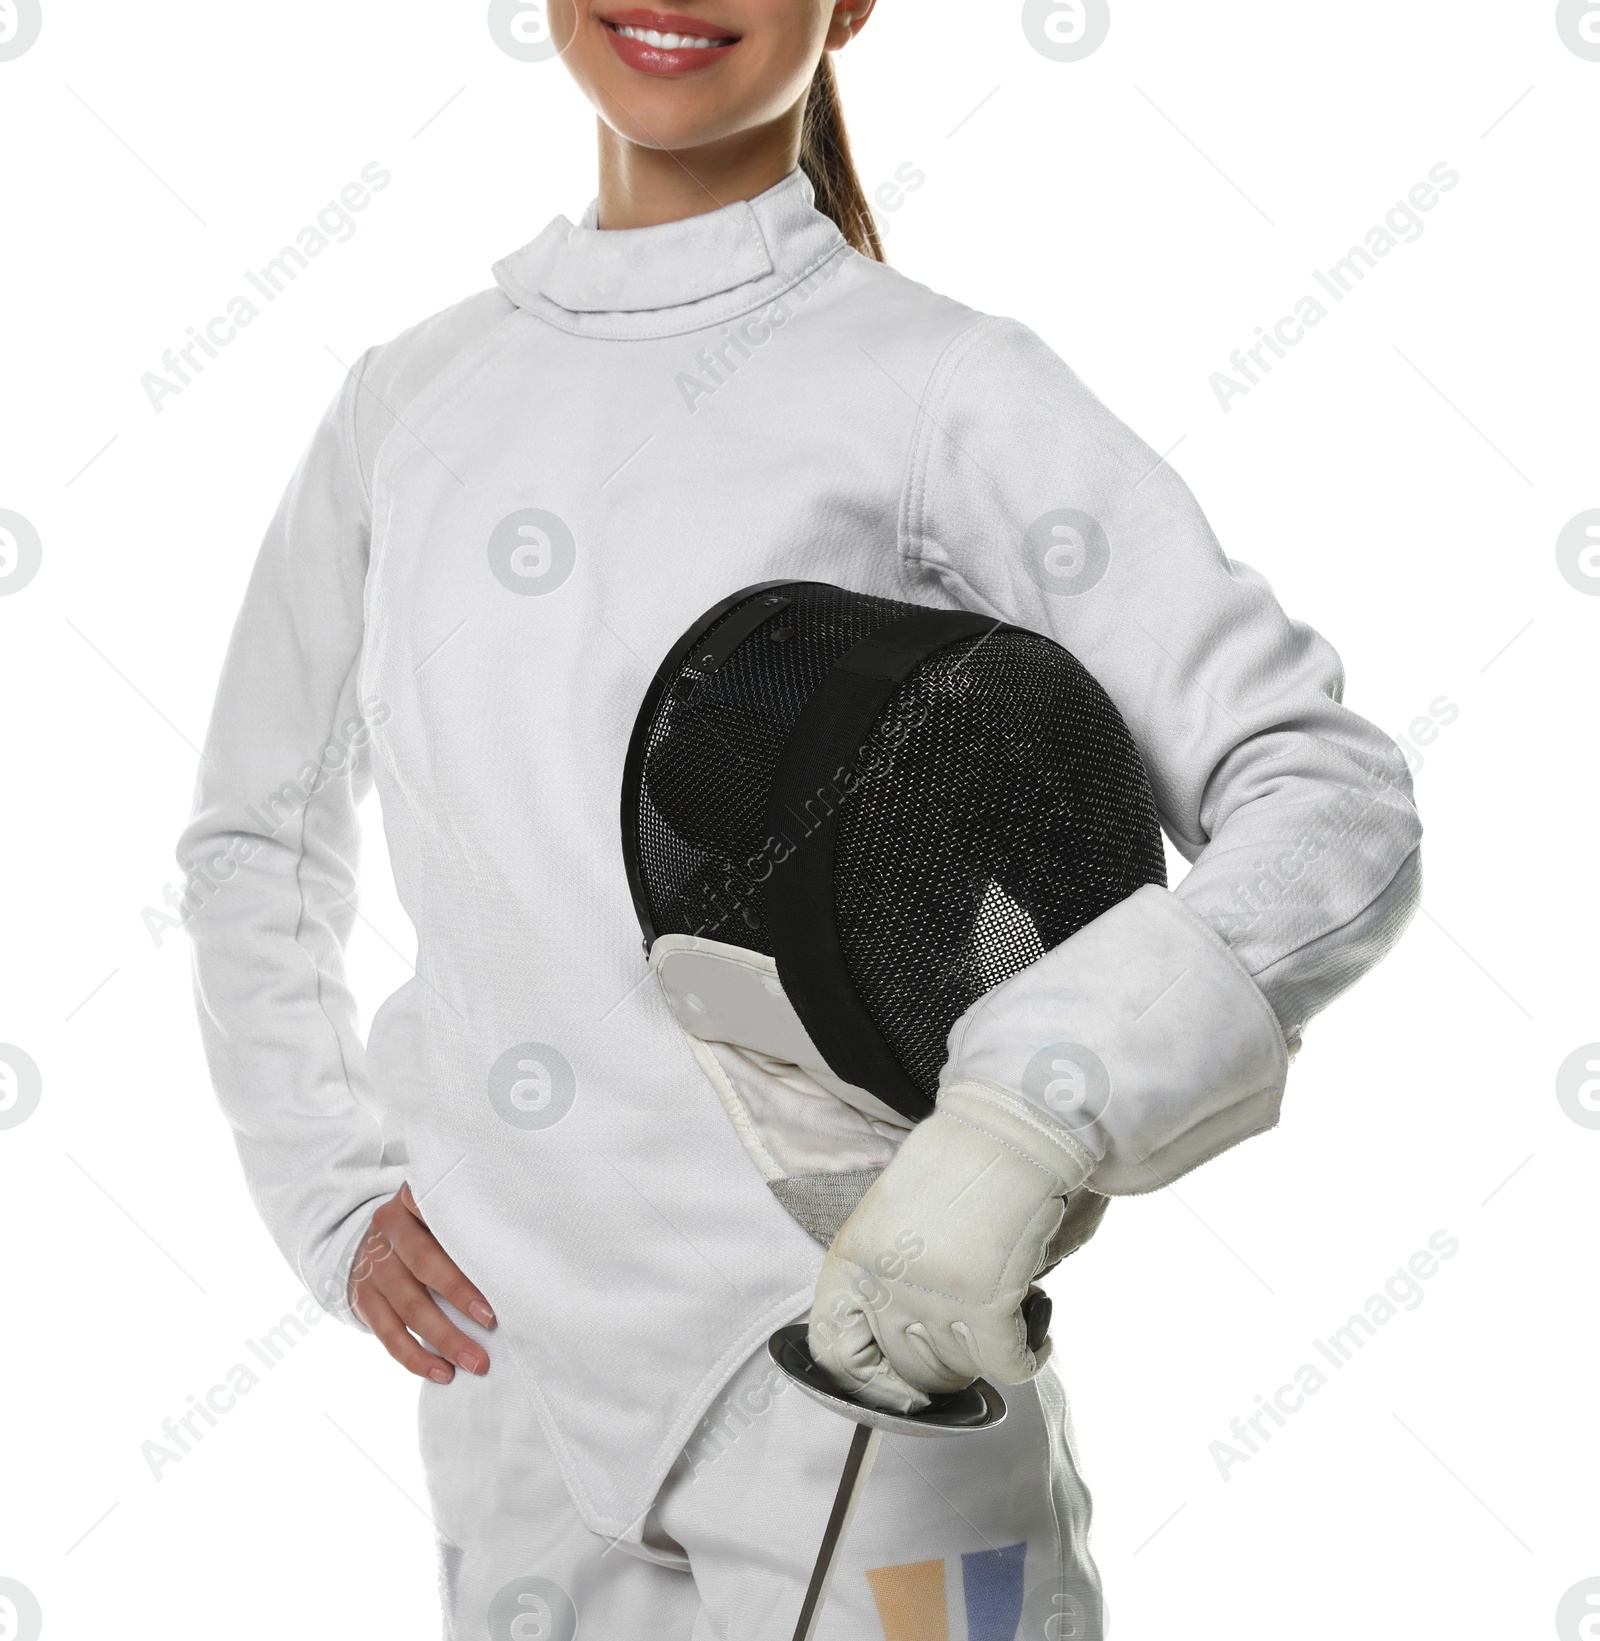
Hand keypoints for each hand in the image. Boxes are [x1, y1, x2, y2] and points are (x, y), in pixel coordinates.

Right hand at [348, 1183, 495, 1382]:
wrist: (370, 1242)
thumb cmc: (427, 1227)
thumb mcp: (440, 1209)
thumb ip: (468, 1219)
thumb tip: (521, 1251)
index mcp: (412, 1197)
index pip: (438, 1209)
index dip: (465, 1234)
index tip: (496, 1258)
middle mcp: (388, 1226)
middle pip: (425, 1264)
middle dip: (461, 1295)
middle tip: (493, 1321)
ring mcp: (372, 1265)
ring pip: (410, 1306)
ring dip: (445, 1338)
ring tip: (477, 1362)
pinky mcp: (362, 1298)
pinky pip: (388, 1334)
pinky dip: (416, 1357)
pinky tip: (442, 1372)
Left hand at [808, 1082, 1090, 1411]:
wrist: (1007, 1129)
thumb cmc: (957, 1164)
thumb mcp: (891, 1216)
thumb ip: (885, 1274)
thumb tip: (901, 1340)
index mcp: (851, 1257)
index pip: (835, 1351)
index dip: (867, 1383)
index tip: (898, 1389)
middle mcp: (885, 1283)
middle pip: (906, 1371)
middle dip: (941, 1371)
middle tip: (968, 1344)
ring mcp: (934, 1298)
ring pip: (958, 1372)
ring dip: (984, 1358)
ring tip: (1002, 1321)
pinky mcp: (987, 1305)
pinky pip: (1008, 1366)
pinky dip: (1029, 1356)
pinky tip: (1036, 1332)